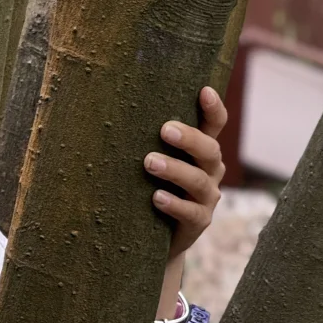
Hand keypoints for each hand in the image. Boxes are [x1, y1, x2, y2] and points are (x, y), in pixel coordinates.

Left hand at [144, 86, 226, 260]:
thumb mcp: (152, 154)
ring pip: (199, 180)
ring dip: (175, 169)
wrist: (151, 232)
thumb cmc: (146, 181)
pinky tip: (156, 197)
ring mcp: (206, 197)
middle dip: (189, 138)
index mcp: (200, 149)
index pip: (214, 125)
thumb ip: (145, 134)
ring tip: (150, 163)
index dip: (213, 108)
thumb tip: (108, 101)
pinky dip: (175, 204)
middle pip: (210, 150)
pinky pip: (192, 213)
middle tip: (164, 130)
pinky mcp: (199, 222)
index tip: (204, 90)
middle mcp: (209, 170)